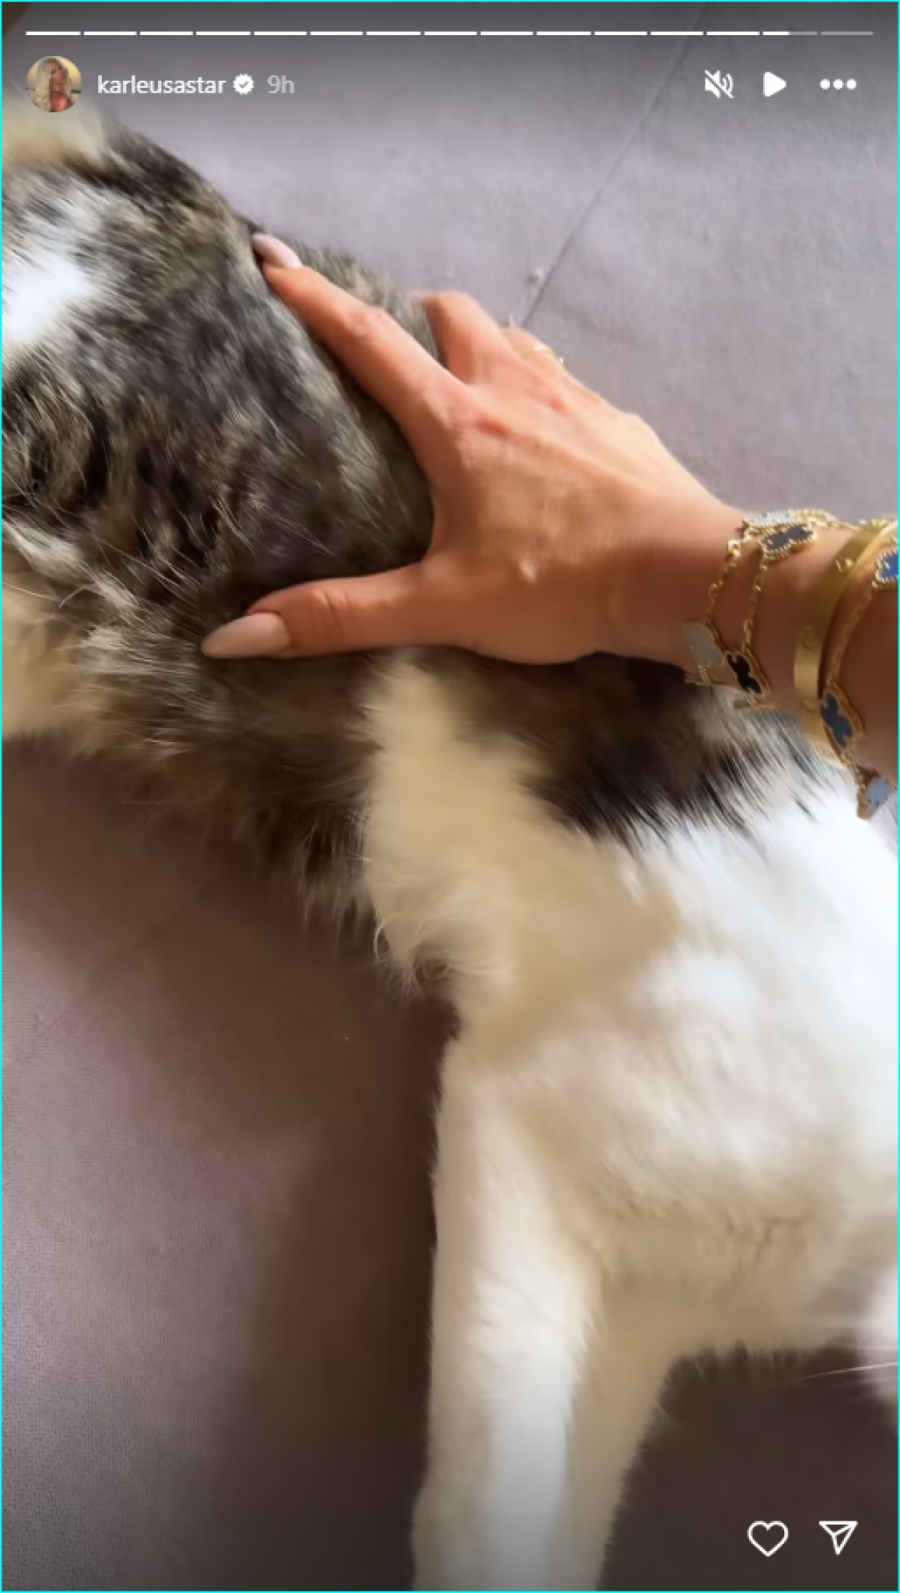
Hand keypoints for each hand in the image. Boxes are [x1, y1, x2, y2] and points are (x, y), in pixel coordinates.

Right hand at [203, 264, 740, 666]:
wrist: (688, 577)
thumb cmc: (563, 584)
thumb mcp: (443, 607)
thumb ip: (342, 617)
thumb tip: (236, 637)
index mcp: (457, 421)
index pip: (369, 340)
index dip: (313, 296)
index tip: (271, 257)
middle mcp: (513, 388)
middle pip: (450, 313)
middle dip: (409, 311)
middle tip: (384, 341)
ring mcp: (574, 398)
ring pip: (513, 338)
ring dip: (476, 341)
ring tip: (458, 379)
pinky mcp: (618, 423)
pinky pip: (564, 380)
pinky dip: (535, 384)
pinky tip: (541, 431)